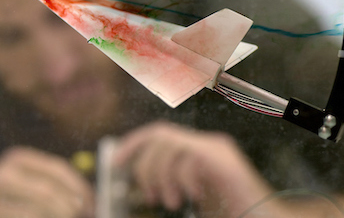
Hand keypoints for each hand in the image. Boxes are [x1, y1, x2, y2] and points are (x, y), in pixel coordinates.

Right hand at [0, 146, 94, 217]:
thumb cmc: (0, 199)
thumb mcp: (24, 182)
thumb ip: (53, 187)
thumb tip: (87, 203)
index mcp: (17, 159)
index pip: (57, 169)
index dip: (80, 188)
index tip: (93, 205)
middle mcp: (0, 175)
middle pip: (47, 193)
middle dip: (71, 209)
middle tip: (86, 215)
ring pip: (34, 213)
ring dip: (58, 215)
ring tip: (68, 216)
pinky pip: (23, 217)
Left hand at [112, 122, 282, 217]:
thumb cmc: (230, 213)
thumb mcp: (191, 196)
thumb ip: (170, 184)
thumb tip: (141, 185)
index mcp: (198, 150)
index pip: (159, 133)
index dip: (133, 144)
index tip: (114, 163)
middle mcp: (207, 144)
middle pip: (159, 134)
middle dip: (144, 165)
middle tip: (149, 195)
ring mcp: (217, 150)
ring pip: (170, 144)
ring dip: (161, 176)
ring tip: (170, 202)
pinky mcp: (224, 161)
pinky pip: (190, 158)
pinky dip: (183, 179)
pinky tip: (192, 197)